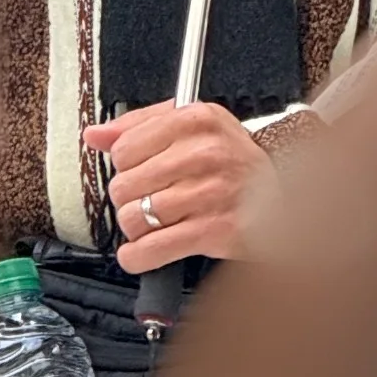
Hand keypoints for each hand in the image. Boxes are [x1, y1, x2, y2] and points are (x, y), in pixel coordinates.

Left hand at [84, 100, 276, 271]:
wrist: (281, 200)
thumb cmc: (231, 162)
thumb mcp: (191, 127)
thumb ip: (138, 125)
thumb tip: (95, 135)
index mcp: (195, 119)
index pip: (125, 147)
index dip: (125, 165)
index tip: (138, 171)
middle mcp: (204, 153)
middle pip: (124, 184)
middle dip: (128, 198)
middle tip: (146, 199)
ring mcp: (209, 193)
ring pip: (133, 217)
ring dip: (134, 227)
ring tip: (150, 223)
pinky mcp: (213, 231)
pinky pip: (152, 249)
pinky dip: (136, 256)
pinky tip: (139, 252)